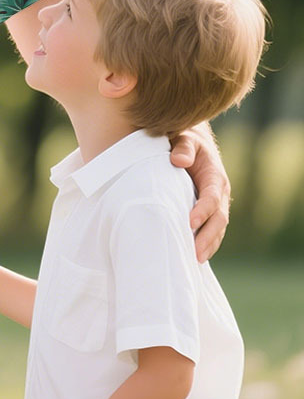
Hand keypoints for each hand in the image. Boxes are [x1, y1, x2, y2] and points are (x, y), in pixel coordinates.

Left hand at [170, 123, 230, 262]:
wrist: (191, 143)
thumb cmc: (184, 140)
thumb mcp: (185, 138)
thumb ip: (183, 148)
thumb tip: (179, 160)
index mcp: (215, 176)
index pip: (211, 198)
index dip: (203, 211)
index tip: (190, 223)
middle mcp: (220, 193)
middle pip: (219, 219)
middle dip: (208, 237)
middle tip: (195, 253)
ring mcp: (217, 203)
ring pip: (217, 228)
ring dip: (209, 245)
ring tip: (195, 259)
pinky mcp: (210, 210)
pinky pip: (212, 229)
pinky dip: (206, 243)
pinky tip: (194, 255)